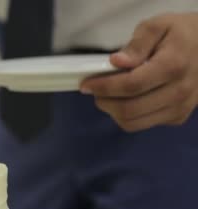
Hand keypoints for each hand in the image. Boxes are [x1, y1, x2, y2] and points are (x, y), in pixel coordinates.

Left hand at [80, 13, 197, 131]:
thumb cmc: (179, 34)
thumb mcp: (158, 26)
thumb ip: (137, 44)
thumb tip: (117, 62)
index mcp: (173, 66)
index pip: (131, 85)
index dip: (103, 87)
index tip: (86, 85)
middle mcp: (179, 91)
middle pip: (129, 109)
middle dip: (105, 102)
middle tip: (96, 91)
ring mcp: (180, 108)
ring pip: (133, 123)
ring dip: (113, 112)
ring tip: (109, 96)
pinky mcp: (177, 117)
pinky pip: (143, 124)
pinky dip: (128, 116)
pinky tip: (127, 99)